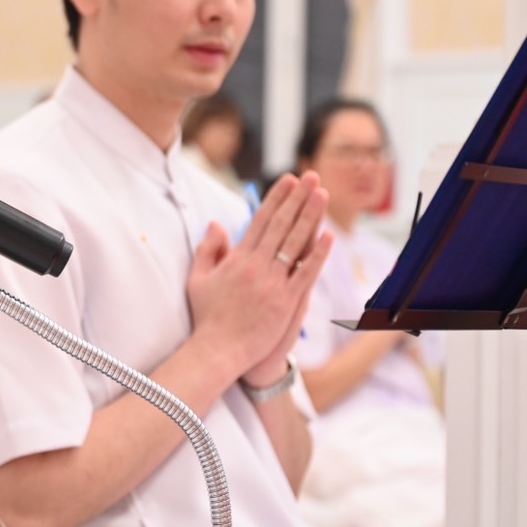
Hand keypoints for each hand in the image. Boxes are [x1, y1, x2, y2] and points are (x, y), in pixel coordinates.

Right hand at [187, 172, 333, 383]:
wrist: (217, 350)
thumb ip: (208, 249)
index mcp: (237, 259)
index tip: (288, 180)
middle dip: (297, 198)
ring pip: (295, 244)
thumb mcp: (198, 279)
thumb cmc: (207, 316)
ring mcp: (273, 284)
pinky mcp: (286, 302)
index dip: (276, 198)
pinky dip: (318, 255)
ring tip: (321, 194)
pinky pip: (305, 273)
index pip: (261, 220)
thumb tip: (217, 223)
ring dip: (310, 217)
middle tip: (311, 176)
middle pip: (281, 225)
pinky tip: (329, 236)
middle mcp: (256, 267)